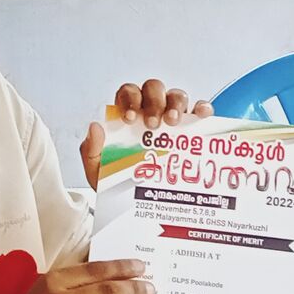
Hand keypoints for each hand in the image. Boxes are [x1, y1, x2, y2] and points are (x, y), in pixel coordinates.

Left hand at [82, 78, 212, 187]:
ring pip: (177, 96)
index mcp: (128, 113)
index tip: (130, 118)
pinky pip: (199, 112)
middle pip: (154, 89)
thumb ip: (92, 150)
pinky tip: (202, 115)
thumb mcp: (99, 169)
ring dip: (176, 104)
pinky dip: (202, 109)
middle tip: (153, 124)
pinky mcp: (192, 130)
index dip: (130, 99)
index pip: (128, 93)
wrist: (136, 205)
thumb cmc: (118, 181)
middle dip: (154, 102)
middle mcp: (151, 110)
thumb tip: (95, 128)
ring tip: (173, 122)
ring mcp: (173, 117)